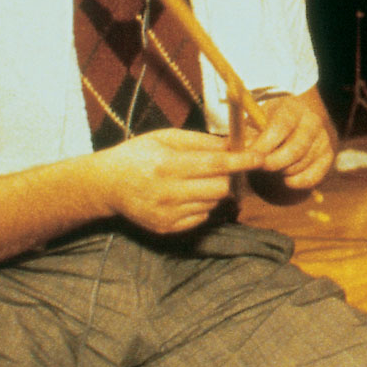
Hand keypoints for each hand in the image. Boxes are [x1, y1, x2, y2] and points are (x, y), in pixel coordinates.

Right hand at [97, 128, 260, 233]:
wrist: (106, 185)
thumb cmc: (138, 155)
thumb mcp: (167, 138)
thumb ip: (202, 142)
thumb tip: (235, 144)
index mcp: (168, 166)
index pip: (216, 165)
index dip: (242, 161)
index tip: (260, 158)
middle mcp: (168, 193)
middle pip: (220, 188)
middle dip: (228, 177)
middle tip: (223, 167)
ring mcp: (167, 215)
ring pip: (213, 203)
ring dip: (214, 191)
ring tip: (196, 179)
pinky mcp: (167, 228)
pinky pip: (202, 217)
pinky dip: (202, 205)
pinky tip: (186, 194)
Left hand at [243, 92, 334, 191]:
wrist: (291, 125)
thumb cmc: (268, 125)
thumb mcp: (256, 123)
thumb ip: (246, 136)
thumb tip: (234, 149)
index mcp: (292, 108)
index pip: (281, 126)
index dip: (266, 144)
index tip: (251, 157)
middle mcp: (312, 121)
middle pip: (296, 148)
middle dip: (275, 162)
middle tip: (260, 168)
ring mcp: (323, 138)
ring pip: (302, 163)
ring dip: (283, 171)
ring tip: (271, 168)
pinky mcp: (328, 154)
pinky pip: (315, 175)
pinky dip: (299, 182)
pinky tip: (286, 180)